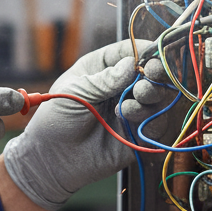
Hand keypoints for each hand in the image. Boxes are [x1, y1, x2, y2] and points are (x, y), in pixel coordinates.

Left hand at [1, 40, 175, 210]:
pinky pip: (158, 123)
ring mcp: (131, 109)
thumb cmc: (56, 120)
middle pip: (151, 72)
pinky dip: (152, 119)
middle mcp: (120, 86)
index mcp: (102, 68)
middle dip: (154, 73)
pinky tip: (130, 118)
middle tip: (148, 78)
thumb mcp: (76, 92)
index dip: (144, 50)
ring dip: (150, 96)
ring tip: (129, 104)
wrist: (52, 160)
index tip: (154, 53)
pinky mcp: (138, 134)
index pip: (129, 51)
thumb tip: (133, 64)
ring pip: (158, 97)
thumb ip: (106, 79)